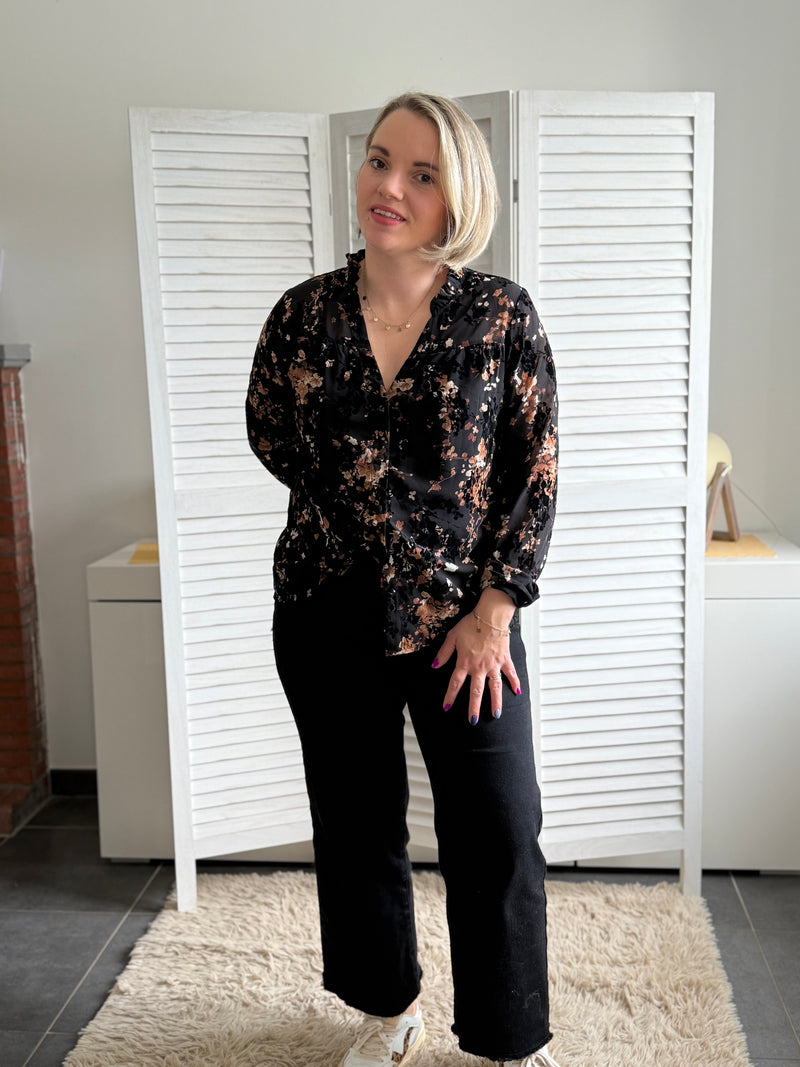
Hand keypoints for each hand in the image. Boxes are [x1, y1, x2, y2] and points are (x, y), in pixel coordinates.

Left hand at [432, 592, 520, 724]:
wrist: (490, 615)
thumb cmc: (470, 624)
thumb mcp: (452, 637)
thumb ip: (444, 653)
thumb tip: (434, 665)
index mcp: (465, 662)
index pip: (455, 683)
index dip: (450, 696)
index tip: (446, 708)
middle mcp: (479, 667)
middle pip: (476, 692)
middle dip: (474, 708)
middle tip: (473, 721)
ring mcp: (494, 664)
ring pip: (495, 687)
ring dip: (495, 702)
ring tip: (496, 715)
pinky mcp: (505, 659)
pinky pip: (511, 673)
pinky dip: (515, 682)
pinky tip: (518, 692)